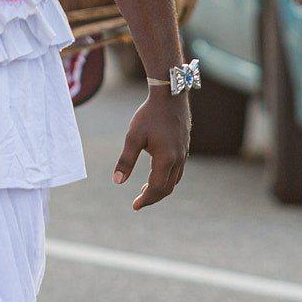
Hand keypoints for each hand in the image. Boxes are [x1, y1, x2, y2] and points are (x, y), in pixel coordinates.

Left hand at [114, 88, 188, 209]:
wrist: (170, 95)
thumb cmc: (149, 115)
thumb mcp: (133, 136)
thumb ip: (126, 160)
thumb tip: (117, 182)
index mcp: (166, 159)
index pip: (156, 188)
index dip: (145, 199)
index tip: (135, 206)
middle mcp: (178, 159)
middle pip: (167, 188)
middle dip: (152, 197)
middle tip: (138, 202)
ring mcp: (184, 153)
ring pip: (174, 180)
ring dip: (160, 188)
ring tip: (145, 189)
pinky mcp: (184, 147)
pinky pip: (178, 170)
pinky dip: (167, 178)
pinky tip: (157, 172)